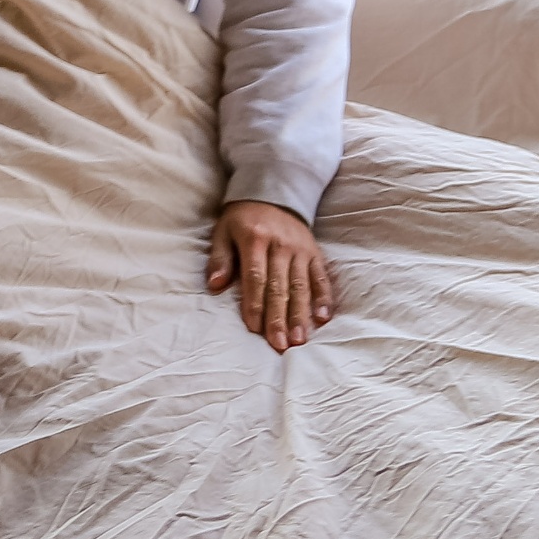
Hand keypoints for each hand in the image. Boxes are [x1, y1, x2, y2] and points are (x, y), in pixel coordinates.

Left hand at [205, 199, 335, 352]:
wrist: (273, 194)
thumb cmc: (243, 219)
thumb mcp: (223, 231)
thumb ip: (219, 258)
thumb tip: (215, 285)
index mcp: (255, 239)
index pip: (256, 277)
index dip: (255, 303)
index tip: (255, 328)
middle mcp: (281, 245)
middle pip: (280, 286)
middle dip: (279, 317)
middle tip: (280, 344)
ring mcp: (301, 249)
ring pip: (301, 286)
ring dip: (300, 314)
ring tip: (299, 339)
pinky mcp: (314, 252)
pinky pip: (321, 277)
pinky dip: (324, 297)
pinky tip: (323, 318)